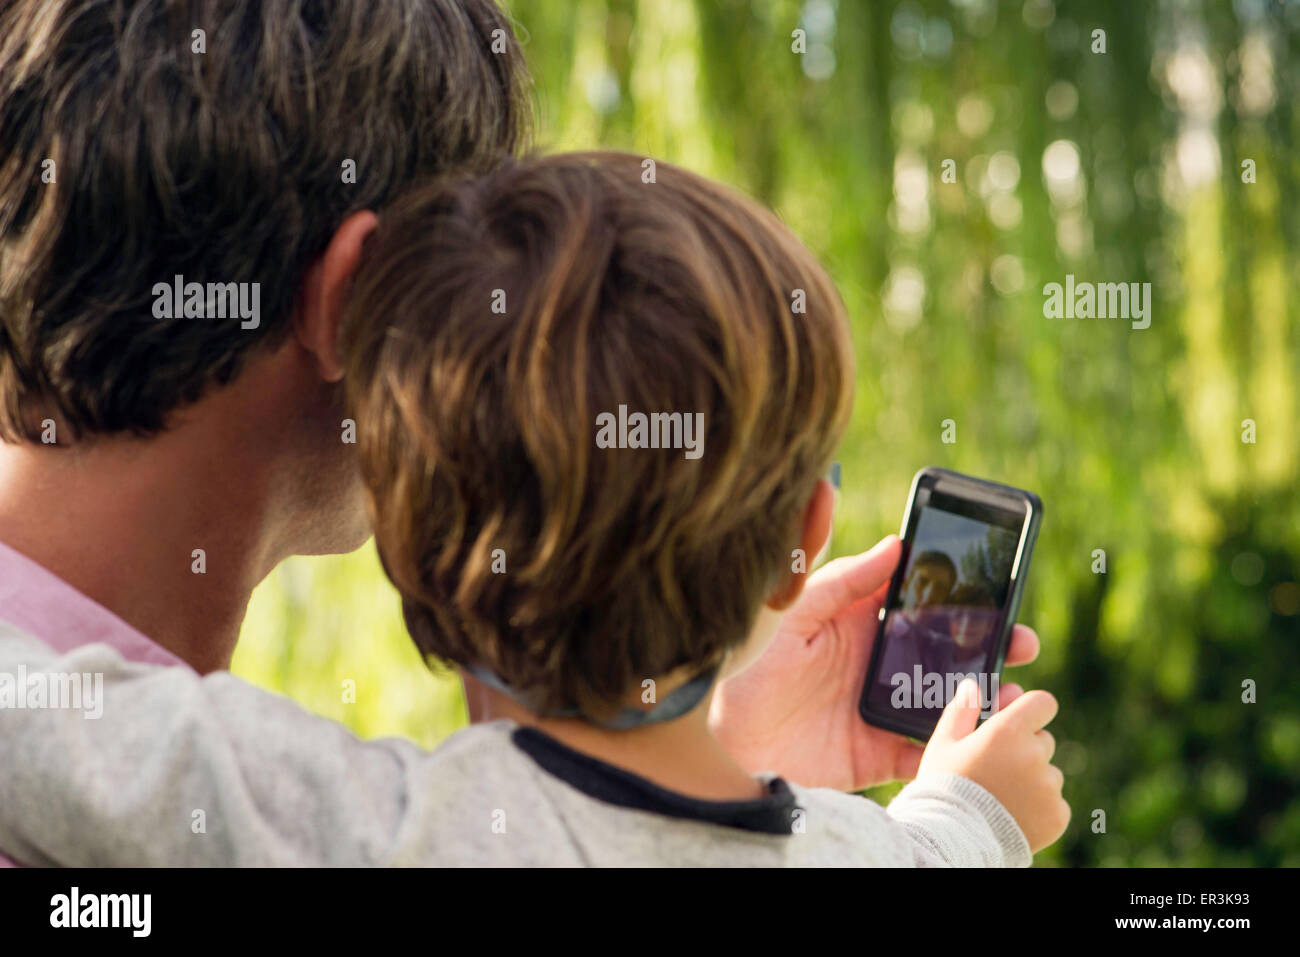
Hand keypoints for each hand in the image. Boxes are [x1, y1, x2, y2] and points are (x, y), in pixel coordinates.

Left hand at [709, 535, 1039, 790]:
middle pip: (946, 654)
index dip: (962, 599)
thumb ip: (843, 580)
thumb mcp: (795, 611)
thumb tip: (895, 544)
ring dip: (984, 698)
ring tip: (1015, 694)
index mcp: (861, 624)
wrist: (721, 735)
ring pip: (946, 702)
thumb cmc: (749, 661)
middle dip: (990, 647)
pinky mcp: (876, 753)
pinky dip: (957, 748)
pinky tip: (983, 740)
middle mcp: (877, 665)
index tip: (999, 590)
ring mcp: (880, 709)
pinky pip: (926, 752)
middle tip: (1023, 643)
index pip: (921, 606)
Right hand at [921, 679, 1068, 852]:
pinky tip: (1013, 814)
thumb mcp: (943, 745)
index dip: (1032, 709)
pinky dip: (1040, 808)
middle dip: (1025, 749)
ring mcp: (1049, 786)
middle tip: (996, 768)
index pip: (1043, 703)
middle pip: (1043, 740)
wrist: (952, 839)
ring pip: (1048, 773)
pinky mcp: (1057, 814)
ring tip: (1001, 797)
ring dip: (1032, 780)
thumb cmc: (943, 787)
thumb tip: (973, 686)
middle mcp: (1034, 754)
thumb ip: (961, 711)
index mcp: (1008, 730)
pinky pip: (1055, 803)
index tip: (1020, 720)